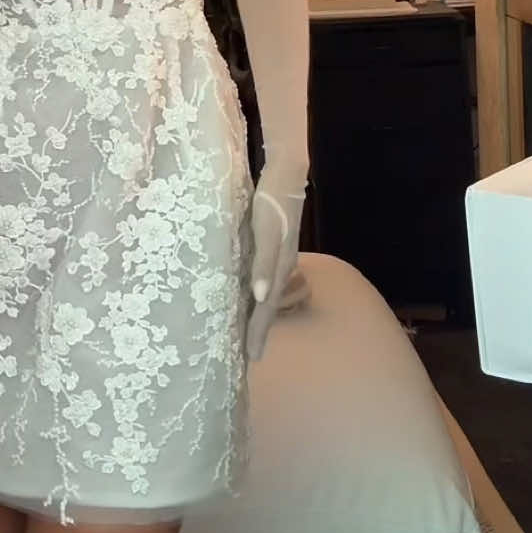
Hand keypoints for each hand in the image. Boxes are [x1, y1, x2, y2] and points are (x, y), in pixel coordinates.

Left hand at [244, 152, 306, 362]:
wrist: (285, 174)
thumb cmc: (272, 202)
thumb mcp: (266, 232)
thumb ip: (263, 263)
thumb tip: (259, 298)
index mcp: (279, 267)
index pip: (265, 309)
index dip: (257, 333)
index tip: (252, 358)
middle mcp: (281, 267)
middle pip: (267, 307)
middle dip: (258, 331)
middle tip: (248, 356)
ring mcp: (279, 258)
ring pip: (266, 295)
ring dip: (257, 316)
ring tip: (246, 334)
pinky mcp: (273, 248)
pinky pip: (263, 280)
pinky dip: (255, 296)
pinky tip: (248, 297)